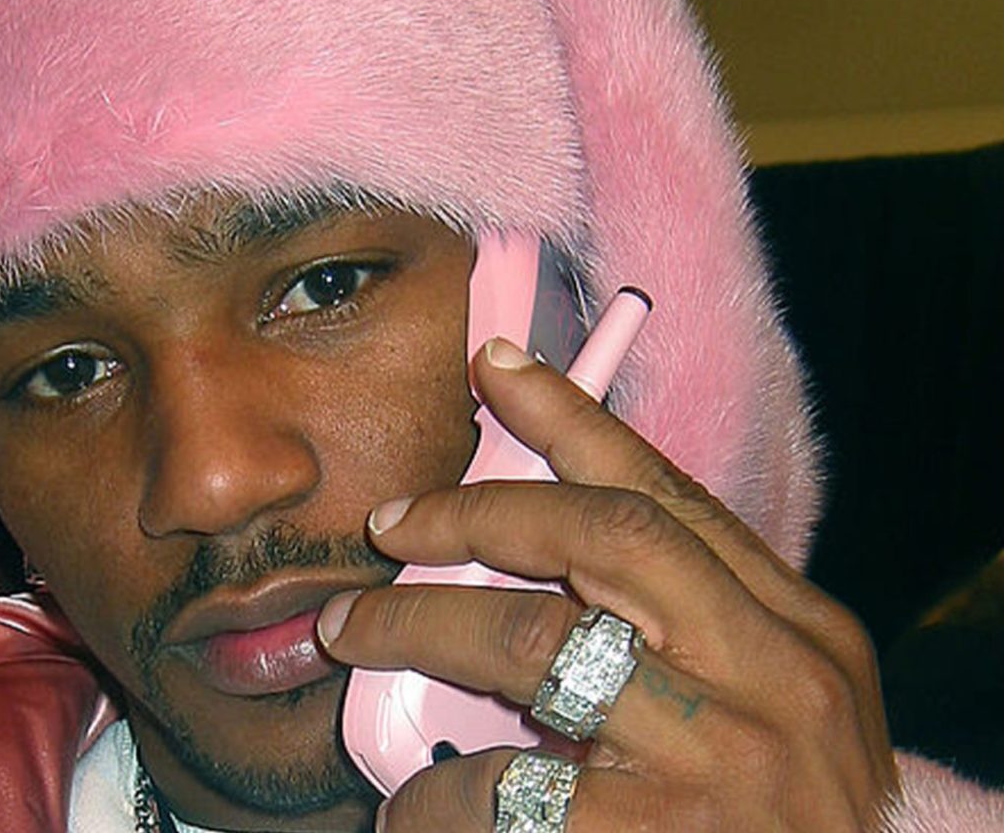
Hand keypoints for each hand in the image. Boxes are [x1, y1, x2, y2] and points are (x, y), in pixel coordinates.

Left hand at [318, 338, 897, 830]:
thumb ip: (686, 638)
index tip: (501, 369)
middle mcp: (776, 677)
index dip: (576, 423)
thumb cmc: (785, 829)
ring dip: (419, 627)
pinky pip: (504, 785)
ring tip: (356, 636)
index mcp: (800, 635)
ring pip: (534, 641)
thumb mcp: (770, 711)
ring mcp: (723, 756)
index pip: (671, 499)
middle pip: (607, 536)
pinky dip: (435, 789)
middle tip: (396, 518)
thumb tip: (540, 576)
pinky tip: (413, 802)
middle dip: (481, 511)